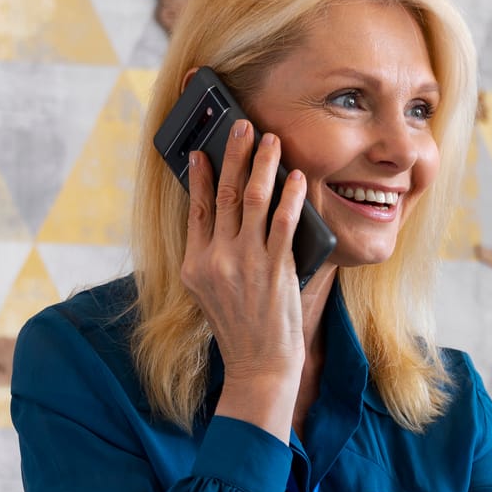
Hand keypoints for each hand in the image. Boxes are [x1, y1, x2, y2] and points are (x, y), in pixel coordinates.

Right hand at [179, 119, 309, 438]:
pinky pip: (283, 223)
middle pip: (225, 194)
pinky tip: (296, 177)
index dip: (201, 175)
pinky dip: (290, 196)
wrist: (258, 367)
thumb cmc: (241, 329)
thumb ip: (213, 254)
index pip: (197, 209)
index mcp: (195, 265)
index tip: (202, 148)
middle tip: (243, 125)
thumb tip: (226, 211)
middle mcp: (215, 260)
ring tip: (272, 140)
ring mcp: (245, 264)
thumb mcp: (210, 293)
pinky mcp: (274, 270)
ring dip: (263, 165)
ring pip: (253, 200)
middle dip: (235, 154)